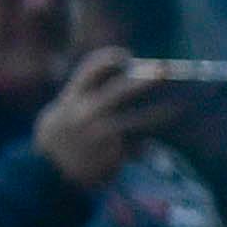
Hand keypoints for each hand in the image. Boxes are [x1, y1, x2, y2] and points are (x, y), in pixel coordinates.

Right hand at [32, 48, 180, 194]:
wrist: (49, 171)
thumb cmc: (61, 136)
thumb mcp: (63, 111)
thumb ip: (84, 96)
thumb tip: (119, 82)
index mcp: (72, 97)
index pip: (90, 69)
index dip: (108, 59)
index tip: (125, 55)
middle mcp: (86, 111)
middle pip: (120, 89)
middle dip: (144, 79)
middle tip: (165, 70)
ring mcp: (100, 132)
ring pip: (138, 119)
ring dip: (160, 113)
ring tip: (177, 108)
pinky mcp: (112, 152)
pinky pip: (136, 144)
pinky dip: (145, 146)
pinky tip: (151, 148)